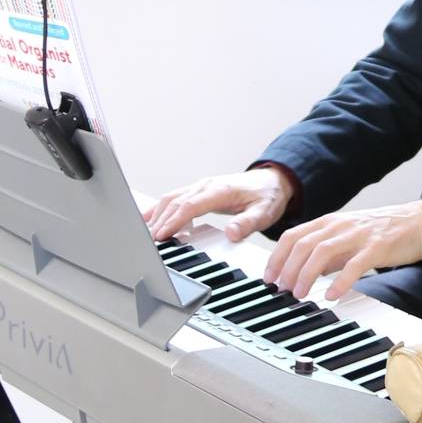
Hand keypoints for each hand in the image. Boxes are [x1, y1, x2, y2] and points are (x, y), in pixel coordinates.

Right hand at [143, 167, 294, 242]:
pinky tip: (150, 218)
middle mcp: (207, 185)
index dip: (173, 220)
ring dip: (158, 214)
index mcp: (220, 190)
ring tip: (148, 234)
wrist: (272, 181)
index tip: (161, 235)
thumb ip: (247, 223)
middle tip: (150, 241)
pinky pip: (175, 197)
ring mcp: (202, 186)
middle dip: (160, 221)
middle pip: (175, 202)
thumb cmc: (268, 196)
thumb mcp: (264, 212)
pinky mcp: (200, 190)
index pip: (190, 206)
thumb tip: (231, 234)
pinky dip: (160, 207)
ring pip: (171, 198)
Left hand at [264, 202, 421, 301]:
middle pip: (302, 244)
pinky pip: (354, 265)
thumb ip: (328, 253)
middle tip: (282, 290)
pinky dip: (340, 281)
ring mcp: (357, 235)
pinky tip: (333, 296)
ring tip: (301, 294)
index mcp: (329, 222)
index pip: (292, 236)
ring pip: (322, 252)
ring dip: (306, 274)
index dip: (276, 257)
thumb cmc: (383, 230)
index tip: (269, 277)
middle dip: (288, 269)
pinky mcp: (377, 247)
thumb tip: (307, 272)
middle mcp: (339, 225)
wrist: (418, 221)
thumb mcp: (348, 237)